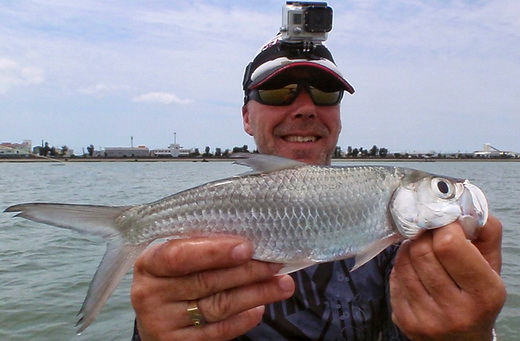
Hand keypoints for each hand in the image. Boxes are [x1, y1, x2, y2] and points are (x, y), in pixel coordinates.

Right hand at [131, 237, 294, 340]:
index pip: (179, 255)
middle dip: (247, 272)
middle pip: (207, 282)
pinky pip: (218, 332)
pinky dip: (243, 320)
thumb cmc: (171, 277)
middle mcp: (151, 294)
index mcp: (149, 264)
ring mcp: (163, 322)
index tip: (247, 248)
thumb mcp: (175, 256)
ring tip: (282, 285)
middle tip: (276, 264)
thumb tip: (246, 240)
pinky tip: (260, 308)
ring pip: (218, 306)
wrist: (155, 315)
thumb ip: (200, 247)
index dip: (214, 252)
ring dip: (255, 294)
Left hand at [390, 216, 505, 339]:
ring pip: (404, 262)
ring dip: (410, 248)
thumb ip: (486, 233)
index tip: (445, 223)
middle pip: (422, 251)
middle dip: (424, 235)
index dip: (443, 226)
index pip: (448, 245)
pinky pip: (395, 277)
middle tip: (430, 234)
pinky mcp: (404, 320)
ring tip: (423, 250)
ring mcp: (426, 317)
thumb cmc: (478, 297)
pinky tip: (415, 269)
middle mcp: (455, 310)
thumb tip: (466, 206)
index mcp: (483, 293)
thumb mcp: (492, 267)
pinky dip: (402, 266)